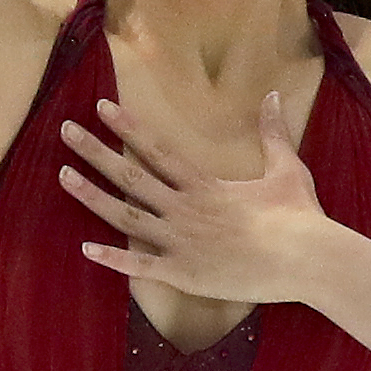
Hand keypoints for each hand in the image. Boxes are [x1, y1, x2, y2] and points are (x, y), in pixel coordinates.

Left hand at [58, 93, 333, 305]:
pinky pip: (141, 267)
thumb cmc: (299, 216)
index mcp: (205, 185)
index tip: (101, 107)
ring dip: (92, 197)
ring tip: (63, 177)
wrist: (306, 258)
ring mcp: (182, 242)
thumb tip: (272, 95)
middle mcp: (185, 209)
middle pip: (131, 177)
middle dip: (95, 152)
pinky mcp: (185, 274)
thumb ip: (272, 133)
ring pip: (126, 218)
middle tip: (65, 131)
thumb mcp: (287, 168)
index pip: (157, 150)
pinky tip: (85, 249)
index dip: (127, 128)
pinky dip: (113, 259)